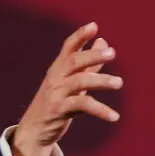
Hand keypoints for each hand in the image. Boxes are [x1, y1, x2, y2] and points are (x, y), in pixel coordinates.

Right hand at [12, 22, 122, 155]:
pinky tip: (114, 116)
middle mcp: (56, 77)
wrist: (35, 128)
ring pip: (79, 81)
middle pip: (74, 61)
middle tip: (112, 53)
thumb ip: (90, 63)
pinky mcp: (59, 109)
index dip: (80, 36)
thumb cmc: (58, 101)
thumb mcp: (73, 81)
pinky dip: (100, 110)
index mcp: (59, 68)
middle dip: (93, 55)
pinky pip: (83, 106)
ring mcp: (56, 93)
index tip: (94, 26)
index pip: (68, 47)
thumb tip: (104, 41)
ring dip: (101, 80)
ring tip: (119, 83)